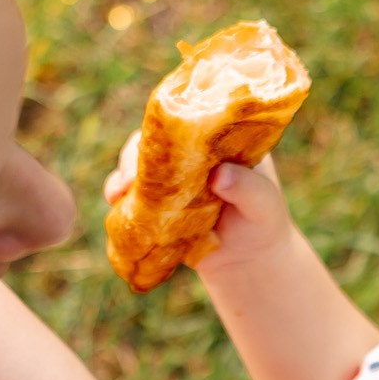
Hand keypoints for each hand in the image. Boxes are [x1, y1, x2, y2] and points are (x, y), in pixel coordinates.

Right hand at [101, 132, 293, 277]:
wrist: (249, 259)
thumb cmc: (263, 223)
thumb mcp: (263, 204)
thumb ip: (247, 187)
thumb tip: (219, 175)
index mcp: (218, 139)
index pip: (189, 119)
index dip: (168, 127)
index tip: (156, 143)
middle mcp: (190, 152)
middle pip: (156, 140)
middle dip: (138, 155)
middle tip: (132, 177)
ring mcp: (171, 177)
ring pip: (139, 165)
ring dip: (125, 174)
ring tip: (118, 193)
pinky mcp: (158, 203)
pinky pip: (133, 195)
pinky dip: (121, 198)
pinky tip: (115, 204)